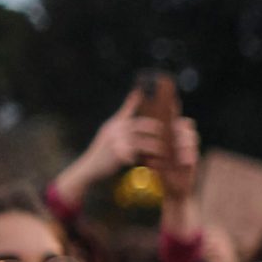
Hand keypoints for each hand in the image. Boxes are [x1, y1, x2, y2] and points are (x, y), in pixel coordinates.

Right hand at [51, 90, 168, 205]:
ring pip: (143, 140)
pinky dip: (148, 157)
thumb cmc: (103, 152)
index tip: (151, 93)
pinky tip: (156, 160)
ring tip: (166, 149)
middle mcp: (116, 128)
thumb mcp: (110, 134)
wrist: (89, 168)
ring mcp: (116, 140)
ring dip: (156, 145)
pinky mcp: (118, 152)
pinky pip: (139, 153)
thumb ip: (121, 123)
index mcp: (116, 122)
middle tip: (172, 132)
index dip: (139, 98)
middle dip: (158, 129)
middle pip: (143, 124)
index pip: (129, 106)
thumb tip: (132, 112)